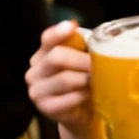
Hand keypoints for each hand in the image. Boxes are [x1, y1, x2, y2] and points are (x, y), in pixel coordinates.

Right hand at [26, 21, 94, 136]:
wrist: (82, 111)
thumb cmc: (85, 79)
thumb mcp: (85, 59)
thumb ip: (87, 47)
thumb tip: (101, 38)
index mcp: (45, 53)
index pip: (47, 38)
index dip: (58, 32)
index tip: (71, 27)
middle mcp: (35, 70)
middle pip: (57, 57)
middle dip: (83, 60)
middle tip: (102, 64)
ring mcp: (37, 90)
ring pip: (65, 79)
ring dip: (87, 79)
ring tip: (99, 80)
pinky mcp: (45, 108)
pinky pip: (69, 98)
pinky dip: (84, 95)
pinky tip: (91, 94)